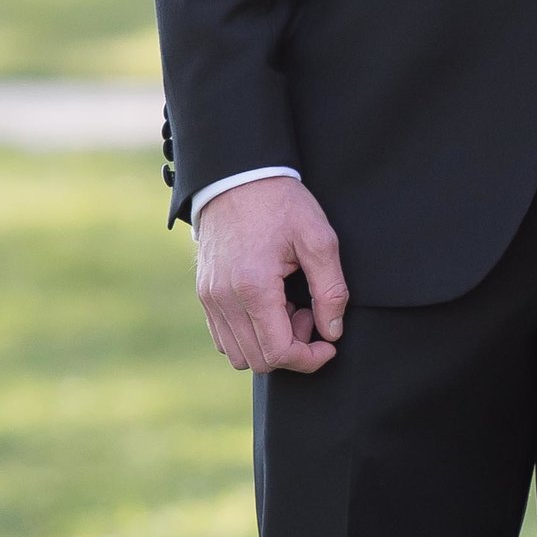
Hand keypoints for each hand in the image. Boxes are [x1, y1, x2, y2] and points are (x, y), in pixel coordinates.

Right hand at [195, 177, 346, 375]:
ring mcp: (209, 298)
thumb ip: (331, 290)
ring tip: (288, 309)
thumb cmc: (281, 204)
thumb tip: (332, 332)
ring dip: (269, 343)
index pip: (279, 353)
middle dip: (292, 349)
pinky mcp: (204, 294)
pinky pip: (223, 337)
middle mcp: (223, 299)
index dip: (309, 360)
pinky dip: (249, 334)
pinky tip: (269, 305)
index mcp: (253, 287)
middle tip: (308, 314)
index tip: (328, 344)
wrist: (237, 176)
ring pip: (238, 354)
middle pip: (259, 360)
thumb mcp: (319, 239)